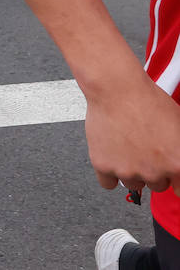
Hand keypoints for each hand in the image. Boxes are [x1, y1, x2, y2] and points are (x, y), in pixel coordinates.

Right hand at [85, 73, 179, 195]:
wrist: (116, 89)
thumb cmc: (148, 101)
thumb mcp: (179, 126)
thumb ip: (179, 151)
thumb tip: (176, 163)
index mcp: (178, 164)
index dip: (175, 178)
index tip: (170, 174)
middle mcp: (154, 173)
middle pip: (157, 185)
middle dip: (153, 170)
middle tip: (146, 149)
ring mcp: (128, 171)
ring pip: (133, 184)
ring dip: (131, 170)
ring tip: (128, 146)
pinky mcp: (103, 166)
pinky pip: (108, 183)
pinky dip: (109, 172)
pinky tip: (113, 156)